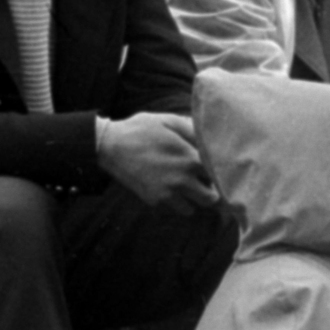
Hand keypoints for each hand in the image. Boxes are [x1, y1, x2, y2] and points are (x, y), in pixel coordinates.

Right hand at [98, 113, 217, 210]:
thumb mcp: (170, 121)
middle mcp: (182, 179)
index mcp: (190, 159)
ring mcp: (167, 192)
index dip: (219, 174)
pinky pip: (173, 209)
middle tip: (203, 182)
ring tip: (186, 187)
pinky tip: (169, 188)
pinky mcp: (154, 200)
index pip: (219, 176)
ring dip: (192, 200)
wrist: (109, 145)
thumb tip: (214, 137)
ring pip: (192, 208)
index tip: (215, 169)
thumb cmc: (142, 129)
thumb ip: (194, 131)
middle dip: (210, 192)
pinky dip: (175, 203)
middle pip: (211, 199)